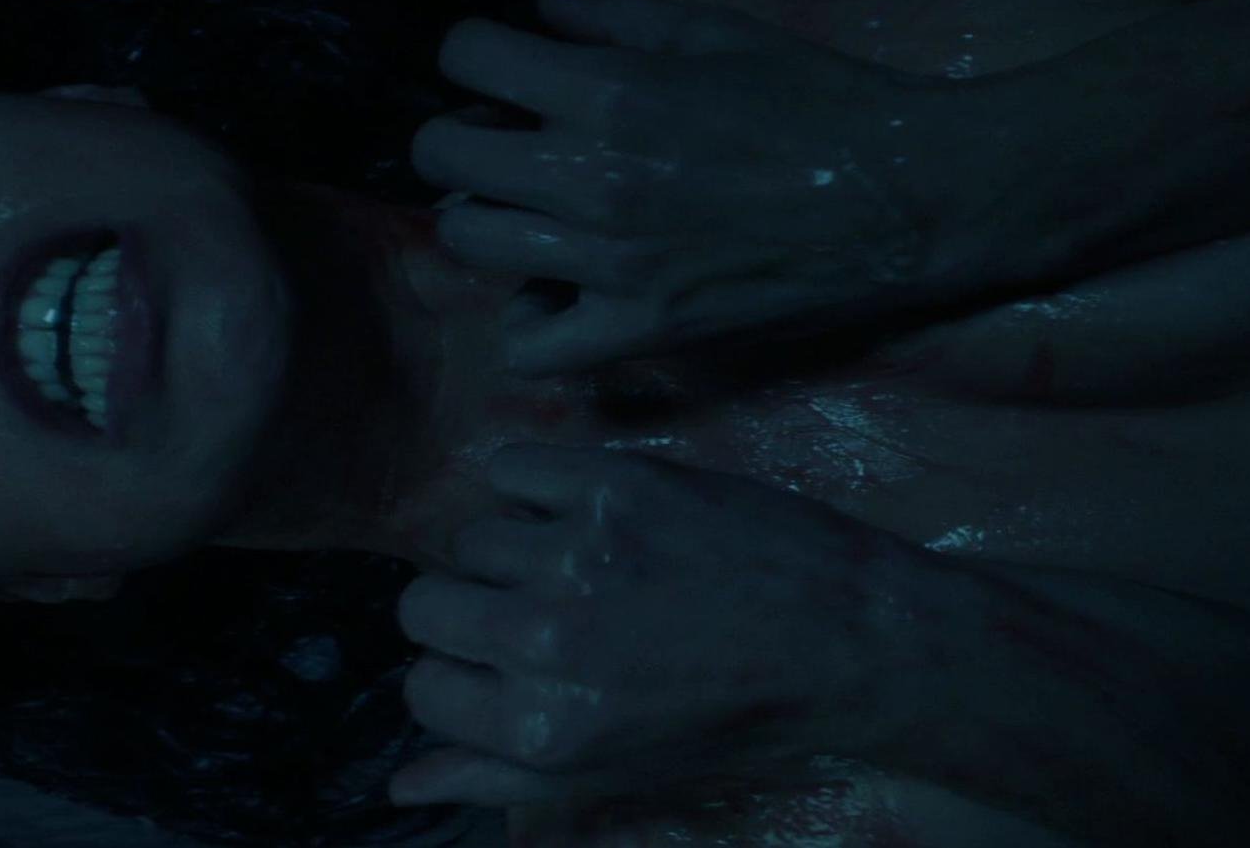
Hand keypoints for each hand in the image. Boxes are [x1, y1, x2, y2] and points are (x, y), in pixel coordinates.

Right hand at [389, 443, 944, 807]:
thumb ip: (499, 774)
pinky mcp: (613, 484)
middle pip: (424, 605)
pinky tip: (578, 510)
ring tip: (577, 563)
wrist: (849, 638)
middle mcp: (546, 641)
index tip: (500, 665)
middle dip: (464, 610)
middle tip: (528, 610)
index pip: (423, 687)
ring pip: (471, 537)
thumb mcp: (614, 770)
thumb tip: (400, 784)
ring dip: (509, 550)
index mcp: (542, 727)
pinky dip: (529, 483)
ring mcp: (577, 555)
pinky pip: (510, 467)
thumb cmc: (733, 717)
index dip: (458, 675)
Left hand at [411, 0, 994, 376]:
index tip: (500, 68)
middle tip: (502, 141)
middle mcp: (593, 177)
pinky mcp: (643, 331)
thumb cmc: (823, 100)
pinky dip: (531, 322)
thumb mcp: (717, 32)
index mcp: (612, 90)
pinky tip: (560, 293)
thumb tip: (537, 12)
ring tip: (530, 214)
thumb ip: (612, 17)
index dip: (474, 54)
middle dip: (460, 136)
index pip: (466, 56)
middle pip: (442, 156)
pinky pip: (530, 347)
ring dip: (487, 220)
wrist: (912, 195)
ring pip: (470, 242)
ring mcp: (611, 264)